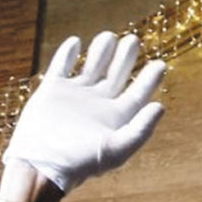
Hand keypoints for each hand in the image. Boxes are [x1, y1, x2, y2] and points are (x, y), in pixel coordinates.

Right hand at [0, 33, 165, 200]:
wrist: (40, 165)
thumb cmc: (79, 163)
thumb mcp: (115, 150)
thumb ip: (140, 129)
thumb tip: (161, 106)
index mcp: (115, 118)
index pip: (137, 94)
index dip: (149, 79)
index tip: (159, 64)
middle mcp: (97, 105)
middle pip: (116, 75)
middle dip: (125, 58)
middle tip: (132, 40)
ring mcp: (75, 96)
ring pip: (92, 67)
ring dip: (101, 51)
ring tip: (109, 36)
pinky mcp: (52, 91)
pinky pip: (61, 66)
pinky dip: (67, 53)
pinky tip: (75, 42)